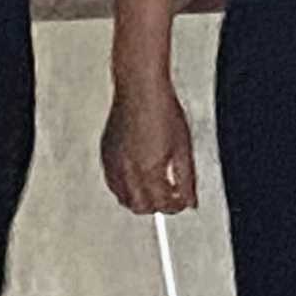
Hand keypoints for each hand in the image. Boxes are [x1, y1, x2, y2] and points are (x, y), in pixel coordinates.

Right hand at [100, 76, 197, 215]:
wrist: (140, 88)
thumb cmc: (162, 109)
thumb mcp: (183, 148)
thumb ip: (187, 179)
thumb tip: (190, 200)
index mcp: (149, 171)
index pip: (162, 204)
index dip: (176, 206)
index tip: (183, 201)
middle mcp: (127, 171)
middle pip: (140, 206)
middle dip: (157, 206)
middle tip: (170, 198)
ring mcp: (113, 163)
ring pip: (123, 197)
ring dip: (139, 199)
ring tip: (154, 188)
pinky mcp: (105, 154)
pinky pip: (112, 182)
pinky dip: (124, 187)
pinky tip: (136, 177)